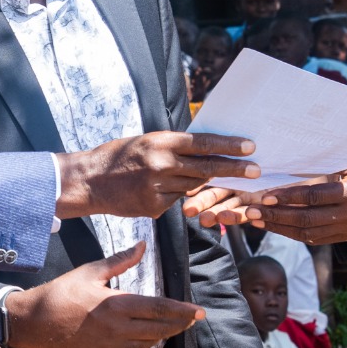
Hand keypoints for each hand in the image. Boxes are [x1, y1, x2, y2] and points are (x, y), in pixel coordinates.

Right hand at [5, 242, 205, 347]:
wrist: (35, 325)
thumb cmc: (61, 295)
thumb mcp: (90, 272)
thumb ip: (121, 261)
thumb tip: (142, 246)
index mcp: (117, 305)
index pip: (160, 309)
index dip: (183, 311)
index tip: (199, 312)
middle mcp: (119, 330)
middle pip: (160, 329)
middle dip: (179, 325)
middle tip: (191, 320)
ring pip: (148, 344)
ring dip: (160, 335)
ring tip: (167, 326)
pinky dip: (141, 347)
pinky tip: (141, 338)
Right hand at [56, 132, 257, 220]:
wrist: (89, 181)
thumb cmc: (119, 156)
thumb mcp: (147, 141)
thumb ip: (173, 146)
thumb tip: (203, 148)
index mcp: (161, 142)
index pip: (203, 143)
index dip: (229, 146)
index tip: (250, 147)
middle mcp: (162, 164)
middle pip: (207, 168)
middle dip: (234, 170)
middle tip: (256, 170)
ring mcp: (159, 187)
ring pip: (194, 187)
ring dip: (207, 184)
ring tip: (223, 180)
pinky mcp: (155, 206)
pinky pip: (178, 201)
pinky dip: (180, 195)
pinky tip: (169, 190)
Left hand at [184, 155, 346, 244]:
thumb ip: (329, 163)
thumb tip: (294, 160)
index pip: (314, 196)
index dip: (287, 197)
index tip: (264, 195)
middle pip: (307, 219)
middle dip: (275, 216)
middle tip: (251, 211)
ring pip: (308, 233)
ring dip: (279, 228)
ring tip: (256, 220)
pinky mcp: (346, 236)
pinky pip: (315, 239)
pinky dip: (293, 234)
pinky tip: (275, 226)